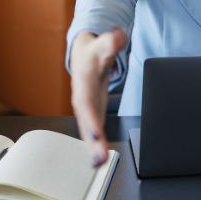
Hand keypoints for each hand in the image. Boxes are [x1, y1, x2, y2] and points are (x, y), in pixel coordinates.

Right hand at [70, 28, 126, 166]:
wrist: (83, 56)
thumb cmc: (93, 52)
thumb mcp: (103, 43)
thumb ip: (112, 41)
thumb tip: (118, 35)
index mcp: (83, 82)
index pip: (86, 103)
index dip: (91, 118)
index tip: (96, 133)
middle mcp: (82, 98)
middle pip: (86, 122)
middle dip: (91, 141)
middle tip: (99, 159)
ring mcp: (86, 108)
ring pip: (88, 130)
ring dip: (93, 148)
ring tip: (100, 163)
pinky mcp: (92, 114)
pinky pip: (93, 132)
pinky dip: (96, 146)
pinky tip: (100, 159)